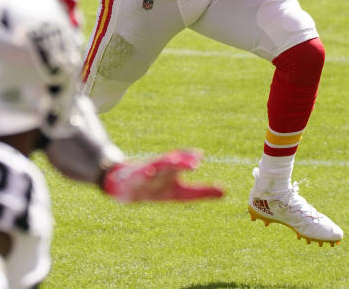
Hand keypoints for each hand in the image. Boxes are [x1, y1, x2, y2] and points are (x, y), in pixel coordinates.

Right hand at [102, 150, 224, 202]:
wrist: (122, 186)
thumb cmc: (156, 188)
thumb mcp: (179, 193)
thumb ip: (201, 191)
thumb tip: (226, 191)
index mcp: (172, 172)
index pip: (181, 163)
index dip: (188, 159)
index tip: (199, 156)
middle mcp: (160, 170)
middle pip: (170, 164)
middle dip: (180, 162)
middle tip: (194, 162)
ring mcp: (146, 174)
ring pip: (155, 168)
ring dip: (164, 164)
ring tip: (172, 161)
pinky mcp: (133, 181)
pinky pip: (138, 177)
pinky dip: (143, 174)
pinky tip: (148, 172)